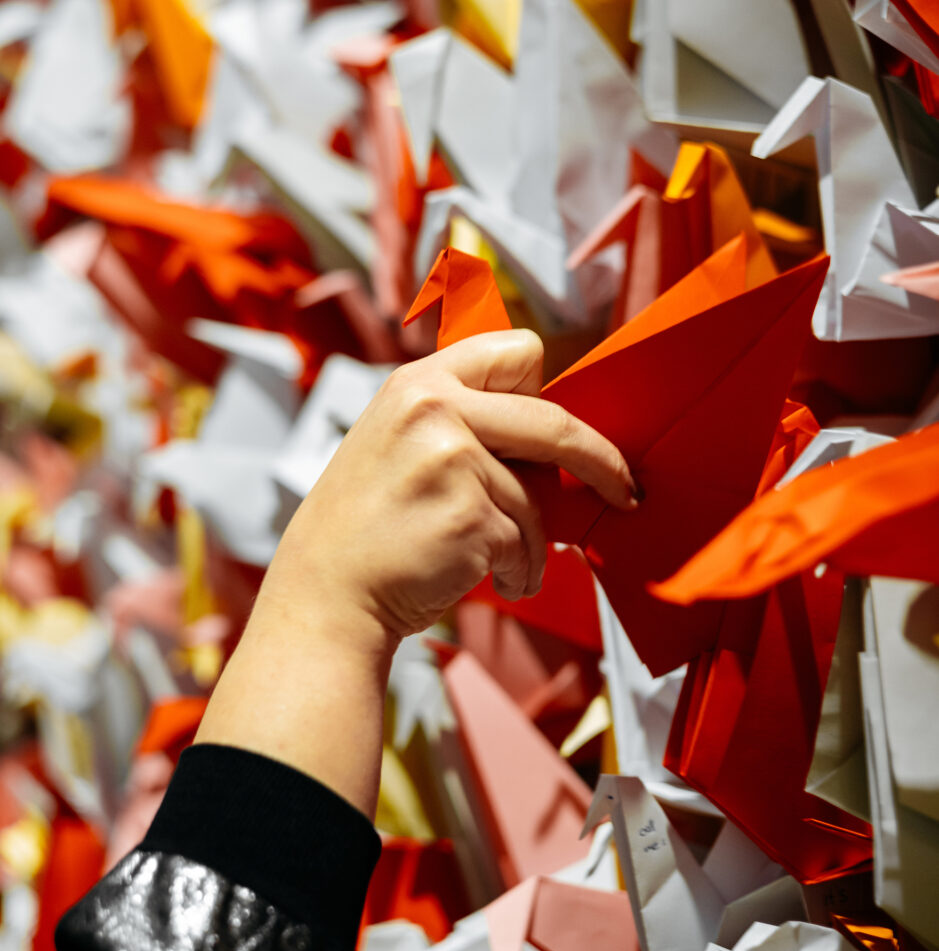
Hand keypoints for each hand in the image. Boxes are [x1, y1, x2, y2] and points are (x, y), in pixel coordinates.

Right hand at [266, 329, 637, 642]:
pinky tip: (490, 581)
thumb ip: (461, 423)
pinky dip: (519, 570)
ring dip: (533, 543)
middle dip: (600, 460)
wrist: (326, 599)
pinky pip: (526, 541)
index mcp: (419, 382)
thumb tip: (552, 441)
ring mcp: (452, 458)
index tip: (563, 430)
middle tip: (623, 489)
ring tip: (501, 566)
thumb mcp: (398, 445)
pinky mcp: (470, 512)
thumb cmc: (368, 533)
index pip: (517, 351)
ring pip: (537, 498)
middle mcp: (434, 407)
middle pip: (554, 421)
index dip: (543, 392)